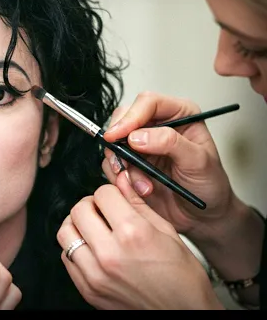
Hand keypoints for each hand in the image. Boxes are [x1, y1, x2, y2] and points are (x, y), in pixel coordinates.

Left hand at [57, 175, 223, 309]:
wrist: (183, 315)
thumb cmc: (183, 278)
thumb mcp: (168, 233)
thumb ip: (138, 205)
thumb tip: (122, 181)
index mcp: (134, 234)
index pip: (102, 194)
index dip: (110, 192)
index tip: (115, 198)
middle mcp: (110, 254)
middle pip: (78, 210)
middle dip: (91, 205)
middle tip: (102, 210)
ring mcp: (95, 274)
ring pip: (66, 233)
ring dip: (78, 225)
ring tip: (94, 228)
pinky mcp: (87, 289)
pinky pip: (66, 258)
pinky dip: (76, 248)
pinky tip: (93, 250)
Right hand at [101, 91, 242, 235]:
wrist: (202, 217)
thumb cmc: (209, 185)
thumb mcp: (198, 161)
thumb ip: (170, 143)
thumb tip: (137, 136)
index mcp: (179, 114)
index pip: (148, 102)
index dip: (130, 117)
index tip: (118, 136)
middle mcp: (157, 125)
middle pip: (123, 117)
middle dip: (119, 141)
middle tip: (123, 162)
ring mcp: (140, 145)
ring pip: (113, 143)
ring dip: (123, 166)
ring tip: (145, 186)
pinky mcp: (130, 164)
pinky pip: (111, 165)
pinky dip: (121, 179)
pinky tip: (141, 190)